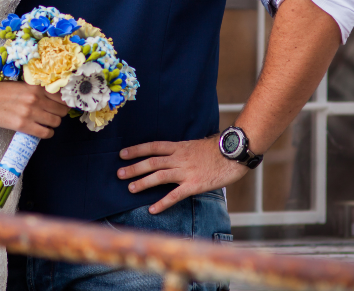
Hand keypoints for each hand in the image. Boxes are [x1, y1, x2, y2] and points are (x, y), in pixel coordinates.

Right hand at [0, 81, 67, 138]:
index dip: (64, 103)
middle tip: (53, 115)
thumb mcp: (23, 85)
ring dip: (53, 124)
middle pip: (62, 110)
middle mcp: (36, 98)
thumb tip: (55, 97)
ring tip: (46, 123)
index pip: (62, 97)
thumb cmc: (2, 91)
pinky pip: (45, 133)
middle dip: (60, 114)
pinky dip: (47, 133)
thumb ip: (39, 90)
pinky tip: (43, 131)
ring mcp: (30, 112)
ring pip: (56, 122)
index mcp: (37, 87)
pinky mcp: (23, 125)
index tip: (61, 106)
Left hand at [118, 136, 249, 213]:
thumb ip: (182, 150)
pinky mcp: (195, 185)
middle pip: (152, 162)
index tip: (122, 154)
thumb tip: (172, 155)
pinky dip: (163, 202)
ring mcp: (186, 171)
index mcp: (179, 146)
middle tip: (119, 173)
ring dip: (143, 182)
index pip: (153, 146)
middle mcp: (179, 158)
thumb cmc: (218, 150)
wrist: (234, 153)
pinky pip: (175, 195)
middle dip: (134, 167)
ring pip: (159, 176)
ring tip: (130, 188)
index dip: (136, 150)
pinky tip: (153, 209)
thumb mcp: (196, 145)